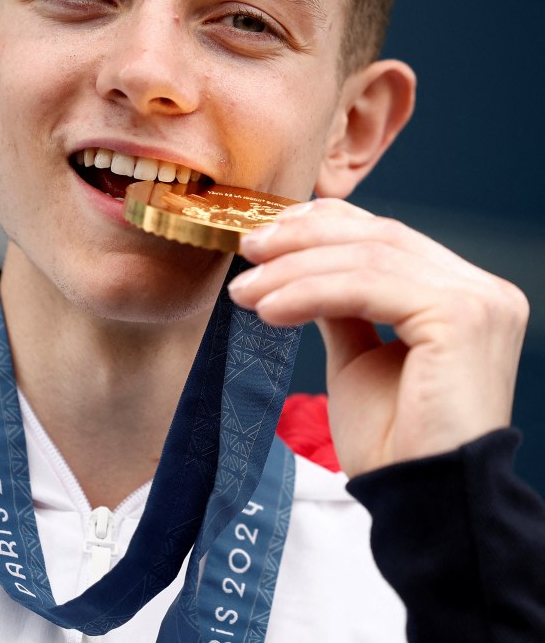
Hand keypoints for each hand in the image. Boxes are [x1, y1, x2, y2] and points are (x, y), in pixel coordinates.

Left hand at [228, 198, 528, 477]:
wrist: (420, 502)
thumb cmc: (393, 441)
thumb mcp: (358, 357)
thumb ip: (341, 303)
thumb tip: (301, 263)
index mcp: (462, 293)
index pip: (388, 235)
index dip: (324, 225)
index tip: (266, 236)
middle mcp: (481, 289)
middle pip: (379, 236)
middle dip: (304, 238)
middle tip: (247, 249)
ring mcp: (478, 300)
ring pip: (368, 257)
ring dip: (295, 268)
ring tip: (247, 289)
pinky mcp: (461, 317)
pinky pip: (367, 287)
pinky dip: (310, 292)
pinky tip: (270, 308)